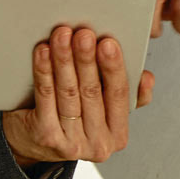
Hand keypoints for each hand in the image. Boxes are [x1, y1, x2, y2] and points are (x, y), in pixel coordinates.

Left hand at [1, 24, 153, 164]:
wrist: (33, 144)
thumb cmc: (72, 120)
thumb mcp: (104, 111)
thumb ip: (126, 94)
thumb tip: (146, 78)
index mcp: (117, 134)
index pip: (120, 95)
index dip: (114, 68)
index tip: (108, 43)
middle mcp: (98, 144)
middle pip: (92, 92)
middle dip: (87, 58)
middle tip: (83, 34)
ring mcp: (71, 143)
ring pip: (68, 92)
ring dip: (64, 59)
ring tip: (62, 36)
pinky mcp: (46, 137)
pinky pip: (45, 96)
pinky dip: (44, 70)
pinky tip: (43, 52)